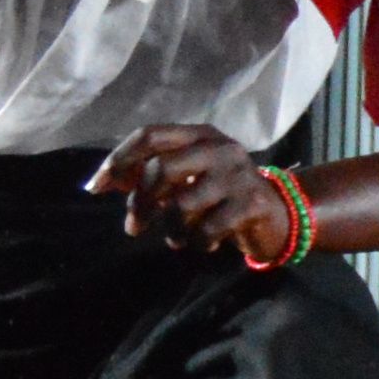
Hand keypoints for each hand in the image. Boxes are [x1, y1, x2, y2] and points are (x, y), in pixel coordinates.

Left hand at [91, 124, 290, 264]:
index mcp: (200, 134)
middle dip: (140, 202)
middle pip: (161, 169)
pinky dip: (197, 243)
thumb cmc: (222, 195)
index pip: (150, 135)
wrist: (280, 214)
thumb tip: (100, 182)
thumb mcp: (188, 176)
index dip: (119, 159)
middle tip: (134, 226)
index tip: (98, 186)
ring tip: (176, 239)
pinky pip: (207, 229)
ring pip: (182, 205)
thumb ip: (149, 175)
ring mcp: (238, 175)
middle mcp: (220, 148)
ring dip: (171, 229)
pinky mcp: (252, 204)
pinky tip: (204, 243)